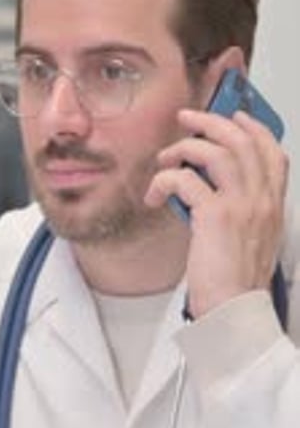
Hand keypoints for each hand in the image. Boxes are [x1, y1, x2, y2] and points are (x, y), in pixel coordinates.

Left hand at [144, 107, 288, 318]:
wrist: (234, 311)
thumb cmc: (236, 284)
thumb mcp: (251, 242)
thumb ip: (241, 212)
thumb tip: (208, 190)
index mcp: (273, 206)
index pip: (273, 153)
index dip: (252, 128)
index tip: (234, 116)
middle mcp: (262, 200)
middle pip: (242, 140)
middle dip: (212, 122)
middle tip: (187, 119)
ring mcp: (241, 205)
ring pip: (215, 151)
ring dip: (184, 147)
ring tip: (166, 157)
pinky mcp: (215, 216)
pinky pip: (184, 180)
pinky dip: (164, 181)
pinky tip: (154, 195)